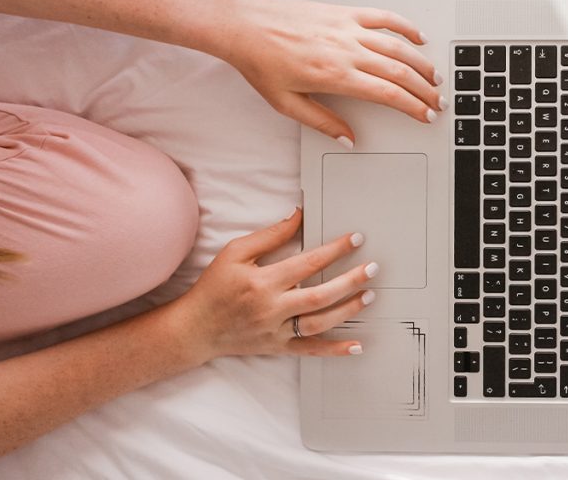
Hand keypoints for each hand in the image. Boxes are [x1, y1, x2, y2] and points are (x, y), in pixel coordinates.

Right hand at [170, 209, 374, 361]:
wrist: (195, 328)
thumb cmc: (214, 286)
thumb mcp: (235, 252)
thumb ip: (270, 235)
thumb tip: (299, 216)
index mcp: (263, 282)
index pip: (308, 263)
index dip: (335, 250)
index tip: (356, 239)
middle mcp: (272, 308)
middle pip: (320, 295)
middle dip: (350, 281)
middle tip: (373, 269)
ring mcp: (276, 331)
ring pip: (319, 323)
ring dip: (348, 310)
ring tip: (369, 296)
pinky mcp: (278, 347)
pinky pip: (310, 350)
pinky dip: (335, 350)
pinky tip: (357, 346)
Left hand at [217, 0, 445, 146]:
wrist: (245, 26)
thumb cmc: (261, 63)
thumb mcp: (287, 104)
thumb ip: (322, 123)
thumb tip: (348, 139)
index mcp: (336, 76)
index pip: (387, 93)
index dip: (412, 106)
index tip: (425, 116)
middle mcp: (347, 50)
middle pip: (399, 71)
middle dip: (424, 89)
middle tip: (439, 102)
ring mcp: (348, 29)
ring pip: (398, 46)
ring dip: (421, 63)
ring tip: (436, 78)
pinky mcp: (345, 13)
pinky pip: (383, 18)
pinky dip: (405, 27)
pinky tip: (418, 37)